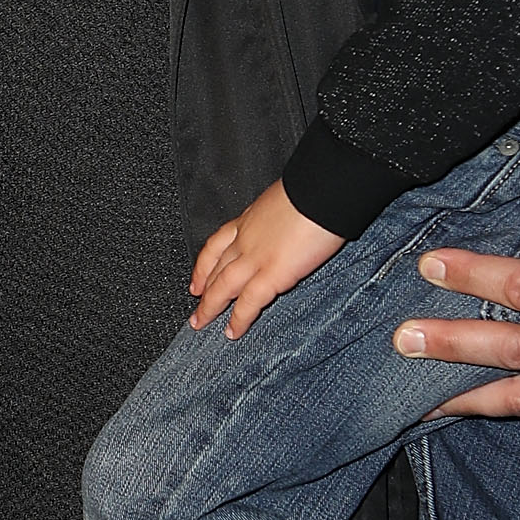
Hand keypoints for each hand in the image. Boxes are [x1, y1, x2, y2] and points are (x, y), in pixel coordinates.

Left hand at [190, 182, 346, 337]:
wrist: (323, 187)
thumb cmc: (314, 187)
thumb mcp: (288, 197)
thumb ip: (282, 214)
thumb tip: (293, 218)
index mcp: (250, 218)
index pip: (218, 243)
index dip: (205, 264)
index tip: (196, 278)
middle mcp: (246, 238)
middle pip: (216, 268)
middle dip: (204, 289)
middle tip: (196, 306)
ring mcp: (255, 257)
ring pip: (222, 287)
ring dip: (210, 307)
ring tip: (201, 324)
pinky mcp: (271, 274)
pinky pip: (248, 302)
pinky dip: (238, 320)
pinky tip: (232, 332)